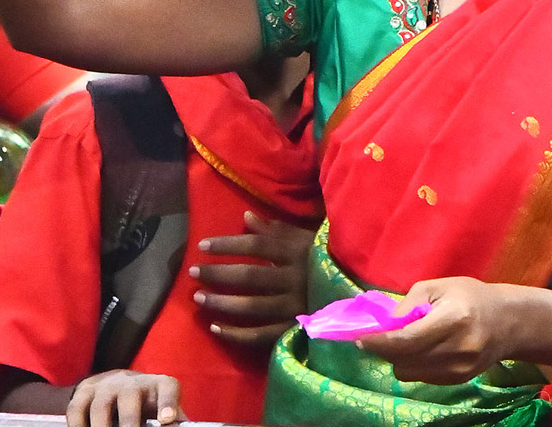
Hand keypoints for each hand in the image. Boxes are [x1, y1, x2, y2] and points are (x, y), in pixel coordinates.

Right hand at [66, 370, 180, 426]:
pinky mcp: (85, 391)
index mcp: (158, 385)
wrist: (115, 387)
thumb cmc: (146, 407)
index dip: (168, 402)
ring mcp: (107, 385)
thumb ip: (172, 422)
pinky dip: (78, 426)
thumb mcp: (161, 411)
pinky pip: (77, 409)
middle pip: (130, 395)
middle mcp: (132, 382)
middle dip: (129, 420)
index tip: (167, 419)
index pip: (167, 387)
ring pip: (101, 405)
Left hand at [191, 210, 313, 346]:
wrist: (358, 295)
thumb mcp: (305, 239)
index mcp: (298, 252)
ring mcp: (295, 306)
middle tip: (193, 272)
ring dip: (222, 302)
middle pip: (250, 276)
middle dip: (219, 274)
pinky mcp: (294, 330)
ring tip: (199, 298)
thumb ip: (276, 229)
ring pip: (252, 306)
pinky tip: (215, 328)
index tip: (202, 245)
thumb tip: (246, 216)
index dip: (229, 244)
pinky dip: (236, 334)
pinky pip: (261, 336)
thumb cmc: (326, 260)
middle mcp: (296, 278)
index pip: (257, 245)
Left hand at [355, 277, 514, 383]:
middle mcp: (456, 350)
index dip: (379, 342)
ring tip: (406, 339)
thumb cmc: (470, 296)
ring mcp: (459, 370)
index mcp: (453, 319)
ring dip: (398, 357)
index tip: (359, 338)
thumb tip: (383, 325)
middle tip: (377, 335)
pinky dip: (413, 364)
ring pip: (409, 372)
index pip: (407, 340)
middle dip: (384, 348)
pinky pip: (421, 377)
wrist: (508, 323)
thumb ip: (409, 305)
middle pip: (404, 359)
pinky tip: (422, 348)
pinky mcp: (458, 381)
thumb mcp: (438, 286)